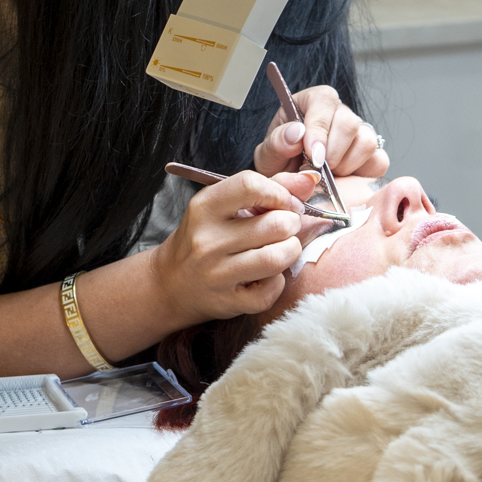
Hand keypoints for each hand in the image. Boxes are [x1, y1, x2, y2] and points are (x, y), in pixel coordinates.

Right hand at [151, 168, 321, 327]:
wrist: (171, 283)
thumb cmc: (204, 238)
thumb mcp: (224, 207)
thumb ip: (267, 188)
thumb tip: (310, 180)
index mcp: (204, 208)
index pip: (251, 185)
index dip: (279, 192)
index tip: (286, 202)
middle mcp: (207, 241)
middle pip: (275, 224)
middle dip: (291, 223)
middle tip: (286, 226)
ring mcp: (217, 274)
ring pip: (277, 257)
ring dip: (290, 250)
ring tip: (282, 248)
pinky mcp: (229, 302)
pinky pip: (271, 290)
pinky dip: (278, 282)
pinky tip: (267, 275)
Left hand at [254, 84, 388, 183]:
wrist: (292, 185)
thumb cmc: (280, 164)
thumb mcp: (268, 155)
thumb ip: (277, 142)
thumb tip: (297, 132)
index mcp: (312, 102)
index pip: (323, 101)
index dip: (319, 129)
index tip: (312, 155)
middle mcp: (338, 113)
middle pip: (349, 122)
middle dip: (332, 153)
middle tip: (316, 170)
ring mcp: (359, 132)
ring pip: (366, 141)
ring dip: (345, 165)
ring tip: (326, 175)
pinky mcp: (373, 154)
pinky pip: (379, 160)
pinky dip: (361, 174)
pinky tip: (342, 178)